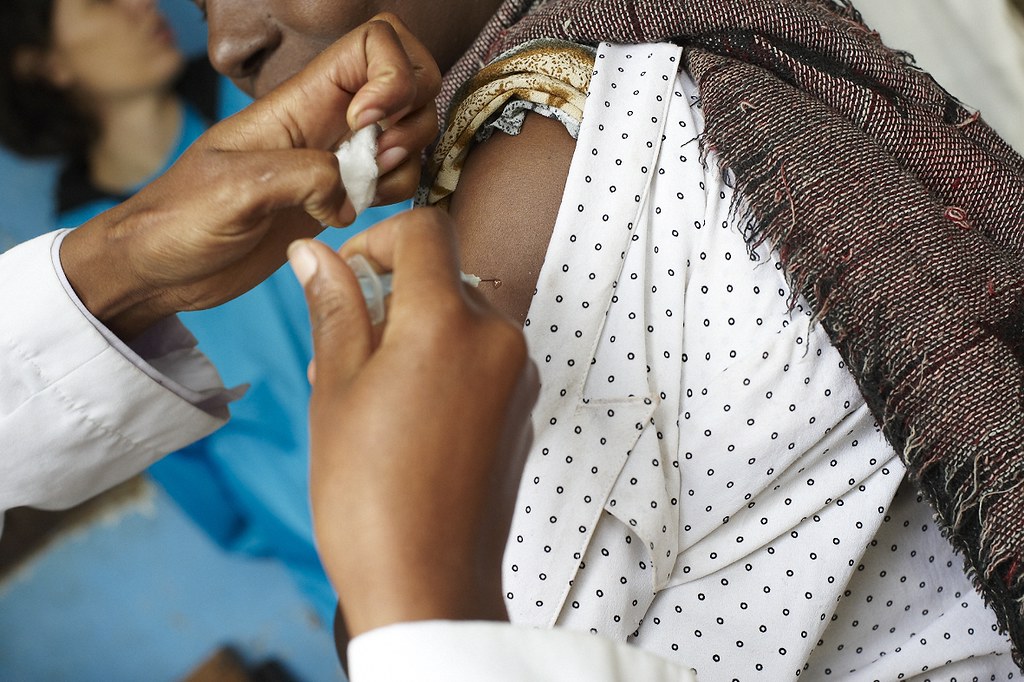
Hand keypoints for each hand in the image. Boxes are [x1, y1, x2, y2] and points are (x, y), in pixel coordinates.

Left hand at [60, 14, 439, 339]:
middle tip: (377, 157)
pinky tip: (353, 214)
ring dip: (405, 161)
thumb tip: (348, 189)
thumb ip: (304, 175)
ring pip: (410, 133)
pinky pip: (396, 180)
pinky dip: (394, 194)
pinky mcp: (342, 197)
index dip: (391, 74)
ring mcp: (338, 158)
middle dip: (411, 118)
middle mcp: (327, 120)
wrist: (164, 269)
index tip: (364, 123)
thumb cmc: (181, 219)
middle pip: (411, 83)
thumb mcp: (235, 188)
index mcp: (299, 100)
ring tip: (361, 192)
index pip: (375, 43)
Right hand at [290, 208, 537, 638]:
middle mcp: (498, 338)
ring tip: (370, 392)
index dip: (379, 240)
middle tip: (344, 349)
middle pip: (444, 277)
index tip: (347, 274)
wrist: (428, 584)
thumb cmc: (370, 495)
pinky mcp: (525, 408)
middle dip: (391, 297)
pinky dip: (446, 364)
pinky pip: (482, 359)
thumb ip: (334, 308)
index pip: (426, 230)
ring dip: (416, 333)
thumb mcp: (335, 388)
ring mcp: (519, 375)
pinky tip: (408, 417)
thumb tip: (315, 254)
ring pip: (462, 319)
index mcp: (448, 321)